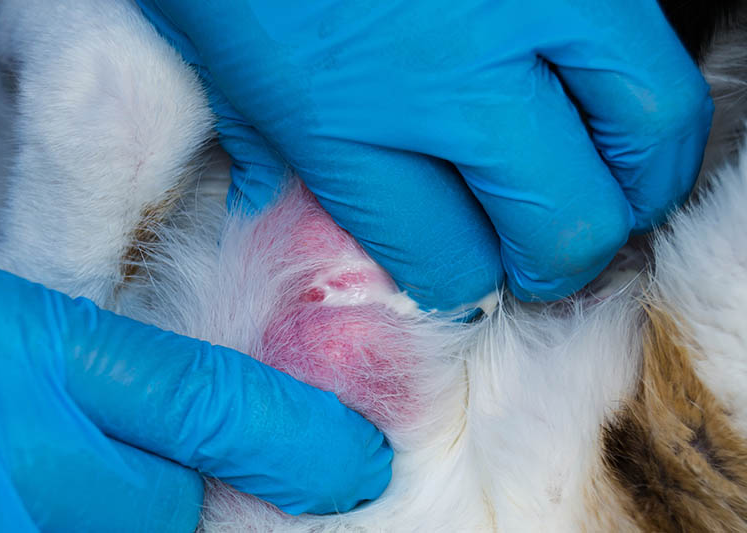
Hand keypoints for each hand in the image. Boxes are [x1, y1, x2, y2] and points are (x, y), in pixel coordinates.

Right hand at [0, 253, 391, 529]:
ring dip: (124, 519)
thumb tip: (205, 410)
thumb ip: (107, 362)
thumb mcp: (16, 316)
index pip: (212, 405)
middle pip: (168, 508)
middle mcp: (24, 452)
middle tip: (172, 475)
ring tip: (84, 478)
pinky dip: (83, 525)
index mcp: (45, 357)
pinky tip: (53, 495)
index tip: (359, 461)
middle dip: (185, 500)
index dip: (301, 439)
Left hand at [136, 0, 711, 307]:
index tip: (463, 272)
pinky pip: (653, 38)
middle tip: (541, 260)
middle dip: (557, 264)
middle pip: (562, 224)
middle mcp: (451, 78)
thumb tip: (304, 226)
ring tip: (599, 194)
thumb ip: (275, 162)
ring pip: (646, 129)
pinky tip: (603, 110)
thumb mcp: (224, 74)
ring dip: (633, 186)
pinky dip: (639, 95)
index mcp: (346, 127)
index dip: (463, 283)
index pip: (452, 262)